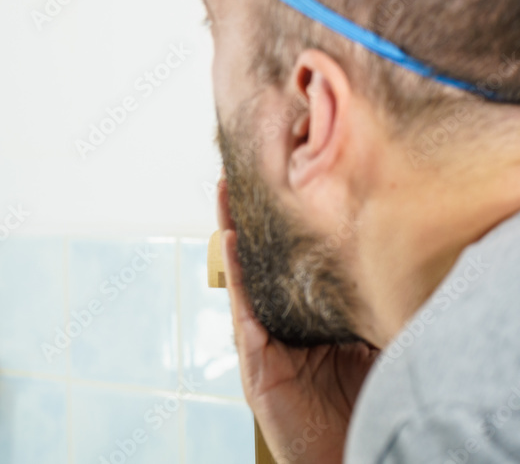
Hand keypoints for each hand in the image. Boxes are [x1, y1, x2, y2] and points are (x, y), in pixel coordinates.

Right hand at [218, 177, 376, 463]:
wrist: (355, 459)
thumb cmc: (369, 410)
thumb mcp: (376, 346)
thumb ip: (369, 310)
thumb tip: (385, 262)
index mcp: (313, 321)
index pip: (298, 265)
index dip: (288, 228)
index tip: (286, 183)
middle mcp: (286, 327)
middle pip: (265, 264)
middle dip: (251, 219)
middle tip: (241, 175)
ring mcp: (267, 344)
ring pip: (247, 279)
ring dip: (234, 234)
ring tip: (226, 192)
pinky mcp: (257, 364)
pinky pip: (246, 313)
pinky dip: (238, 276)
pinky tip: (233, 241)